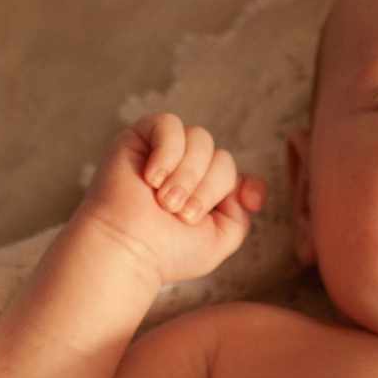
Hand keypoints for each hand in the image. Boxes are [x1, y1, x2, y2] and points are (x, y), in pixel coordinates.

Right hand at [75, 113, 267, 288]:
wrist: (127, 250)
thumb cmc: (166, 251)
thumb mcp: (218, 240)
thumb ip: (240, 214)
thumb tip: (244, 186)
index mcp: (204, 193)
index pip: (238, 175)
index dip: (250, 186)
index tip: (248, 201)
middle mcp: (187, 170)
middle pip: (222, 158)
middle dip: (208, 189)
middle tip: (180, 214)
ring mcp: (165, 152)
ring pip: (201, 139)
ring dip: (186, 175)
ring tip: (165, 201)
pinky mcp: (141, 136)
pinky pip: (170, 125)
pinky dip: (168, 152)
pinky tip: (152, 178)